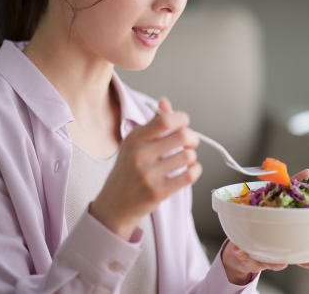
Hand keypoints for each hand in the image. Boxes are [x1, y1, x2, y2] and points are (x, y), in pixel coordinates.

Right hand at [89, 97, 201, 239]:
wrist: (113, 206)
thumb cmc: (125, 173)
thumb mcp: (133, 145)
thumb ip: (152, 124)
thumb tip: (165, 102)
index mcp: (134, 139)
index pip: (165, 120)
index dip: (181, 119)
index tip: (184, 123)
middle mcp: (139, 155)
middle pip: (181, 136)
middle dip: (193, 138)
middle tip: (191, 142)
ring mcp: (148, 175)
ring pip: (188, 156)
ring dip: (192, 157)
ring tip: (186, 159)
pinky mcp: (157, 192)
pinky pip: (188, 176)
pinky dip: (195, 171)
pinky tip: (189, 171)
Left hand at [221, 168, 308, 284]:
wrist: (241, 241)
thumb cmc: (266, 220)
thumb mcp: (279, 201)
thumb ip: (293, 187)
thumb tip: (308, 171)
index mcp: (296, 239)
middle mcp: (287, 252)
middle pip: (305, 260)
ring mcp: (269, 257)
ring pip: (277, 264)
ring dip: (278, 264)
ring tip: (280, 264)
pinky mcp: (249, 258)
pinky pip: (245, 257)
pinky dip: (241, 253)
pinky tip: (237, 248)